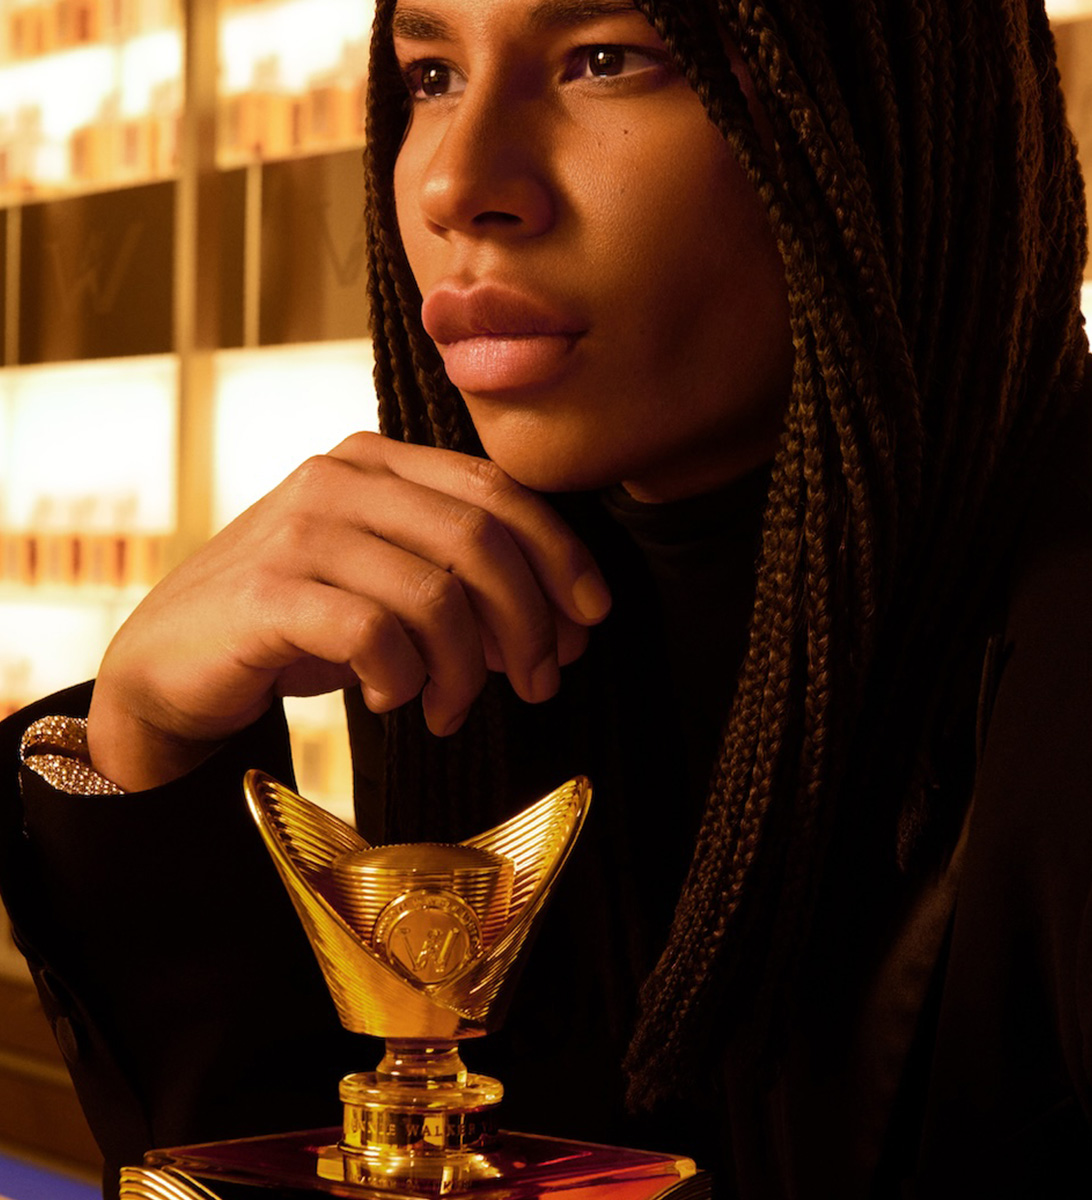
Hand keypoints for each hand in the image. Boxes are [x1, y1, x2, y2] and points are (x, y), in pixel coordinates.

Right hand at [87, 433, 610, 790]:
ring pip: (437, 595)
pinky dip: (403, 680)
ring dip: (465, 669)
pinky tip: (389, 698)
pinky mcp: (267, 594)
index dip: (560, 555)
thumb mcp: (386, 584)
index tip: (589, 618)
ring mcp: (300, 530)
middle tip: (539, 683)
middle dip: (529, 621)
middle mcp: (340, 478)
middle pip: (481, 539)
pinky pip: (376, 636)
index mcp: (377, 460)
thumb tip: (560, 625)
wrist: (174, 663)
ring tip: (451, 709)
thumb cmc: (297, 622)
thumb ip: (460, 580)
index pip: (498, 490)